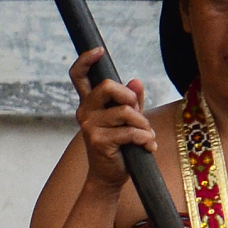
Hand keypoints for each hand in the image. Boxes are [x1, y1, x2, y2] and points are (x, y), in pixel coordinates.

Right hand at [70, 53, 154, 195]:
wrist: (109, 176)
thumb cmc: (119, 146)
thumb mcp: (128, 120)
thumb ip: (132, 101)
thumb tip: (136, 81)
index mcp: (90, 103)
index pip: (79, 76)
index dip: (86, 60)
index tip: (98, 51)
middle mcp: (85, 111)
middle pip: (108, 86)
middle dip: (131, 98)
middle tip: (138, 113)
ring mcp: (89, 126)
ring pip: (125, 112)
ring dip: (143, 125)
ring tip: (146, 136)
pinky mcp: (99, 141)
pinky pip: (130, 131)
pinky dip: (145, 139)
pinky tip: (148, 147)